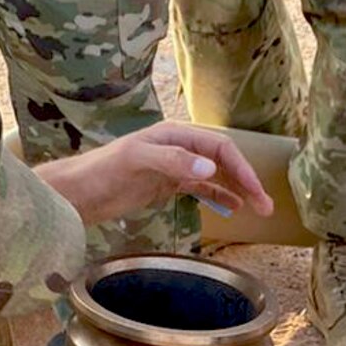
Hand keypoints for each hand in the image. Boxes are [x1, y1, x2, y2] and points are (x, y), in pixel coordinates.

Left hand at [40, 123, 275, 228]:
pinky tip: (233, 209)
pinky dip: (219, 196)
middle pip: (223, 160)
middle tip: (266, 207)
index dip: (240, 168)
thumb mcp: (138, 161)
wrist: (79, 192)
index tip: (255, 192)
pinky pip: (201, 188)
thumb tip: (211, 165)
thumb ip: (174, 161)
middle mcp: (179, 147)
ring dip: (237, 190)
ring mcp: (175, 167)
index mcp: (176, 134)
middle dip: (246, 181)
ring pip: (216, 175)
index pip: (219, 146)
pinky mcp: (167, 185)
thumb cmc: (103, 170)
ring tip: (258, 210)